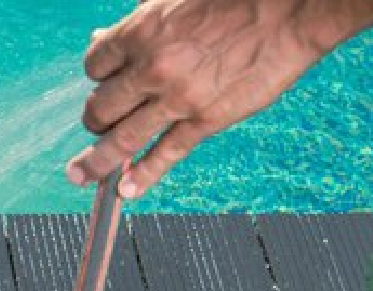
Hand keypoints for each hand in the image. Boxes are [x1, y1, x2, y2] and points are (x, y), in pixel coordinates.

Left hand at [68, 0, 350, 196]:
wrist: (293, 6)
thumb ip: (140, 23)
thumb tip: (101, 41)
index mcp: (141, 31)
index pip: (94, 65)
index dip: (97, 76)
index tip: (105, 81)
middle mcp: (151, 67)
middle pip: (100, 107)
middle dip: (95, 118)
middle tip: (97, 124)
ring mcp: (176, 98)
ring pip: (121, 139)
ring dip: (95, 161)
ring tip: (79, 175)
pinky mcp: (204, 121)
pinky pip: (164, 155)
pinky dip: (142, 176)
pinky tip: (125, 190)